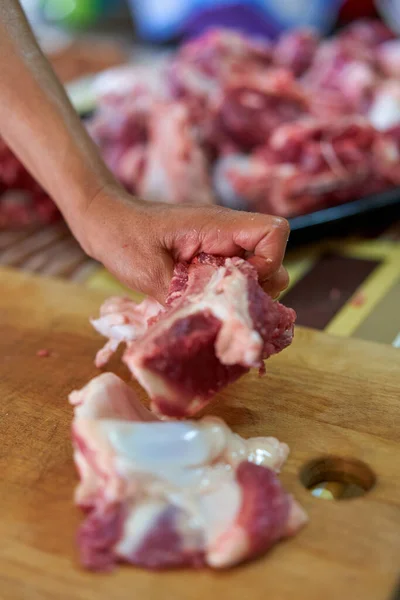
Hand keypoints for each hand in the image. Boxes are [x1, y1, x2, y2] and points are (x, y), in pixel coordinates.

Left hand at [81, 186, 289, 303]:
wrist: (104, 222)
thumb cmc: (122, 237)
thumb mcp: (149, 271)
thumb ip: (183, 296)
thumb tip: (207, 322)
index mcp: (217, 226)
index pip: (274, 232)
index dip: (270, 262)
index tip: (241, 285)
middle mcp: (225, 235)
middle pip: (272, 260)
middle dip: (258, 290)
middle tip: (225, 307)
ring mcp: (218, 248)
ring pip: (255, 274)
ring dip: (240, 297)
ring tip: (213, 310)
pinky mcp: (208, 261)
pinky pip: (232, 279)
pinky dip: (224, 297)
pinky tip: (203, 309)